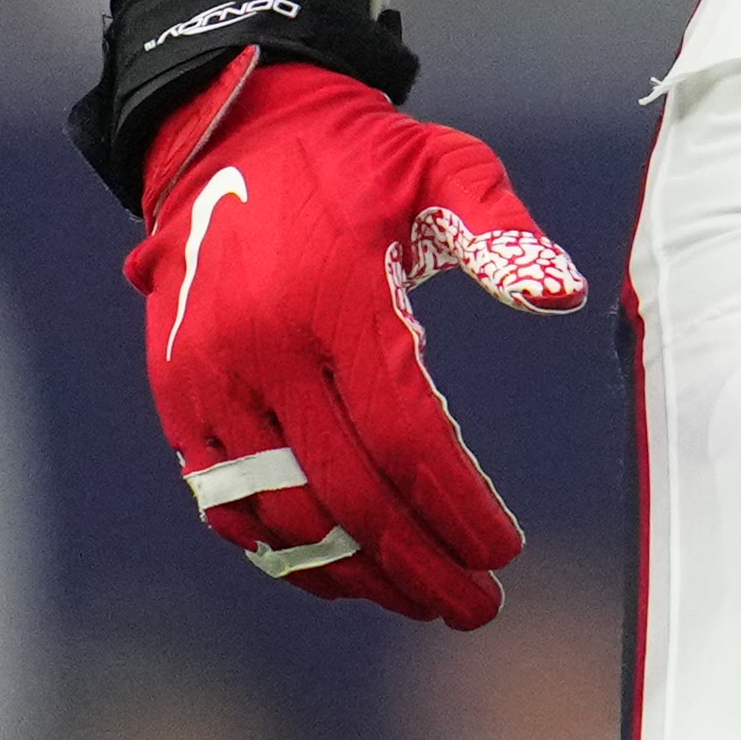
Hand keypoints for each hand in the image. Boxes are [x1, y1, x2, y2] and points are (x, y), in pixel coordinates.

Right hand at [130, 55, 583, 628]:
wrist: (231, 135)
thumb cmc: (360, 159)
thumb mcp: (445, 165)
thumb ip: (503, 231)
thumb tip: (561, 295)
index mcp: (340, 298)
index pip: (408, 436)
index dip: (458, 505)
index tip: (505, 551)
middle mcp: (267, 348)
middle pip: (352, 493)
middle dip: (421, 563)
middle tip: (475, 604)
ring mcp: (213, 380)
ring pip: (286, 514)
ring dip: (355, 572)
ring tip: (418, 596)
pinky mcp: (179, 397)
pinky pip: (227, 503)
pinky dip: (281, 552)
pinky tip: (338, 570)